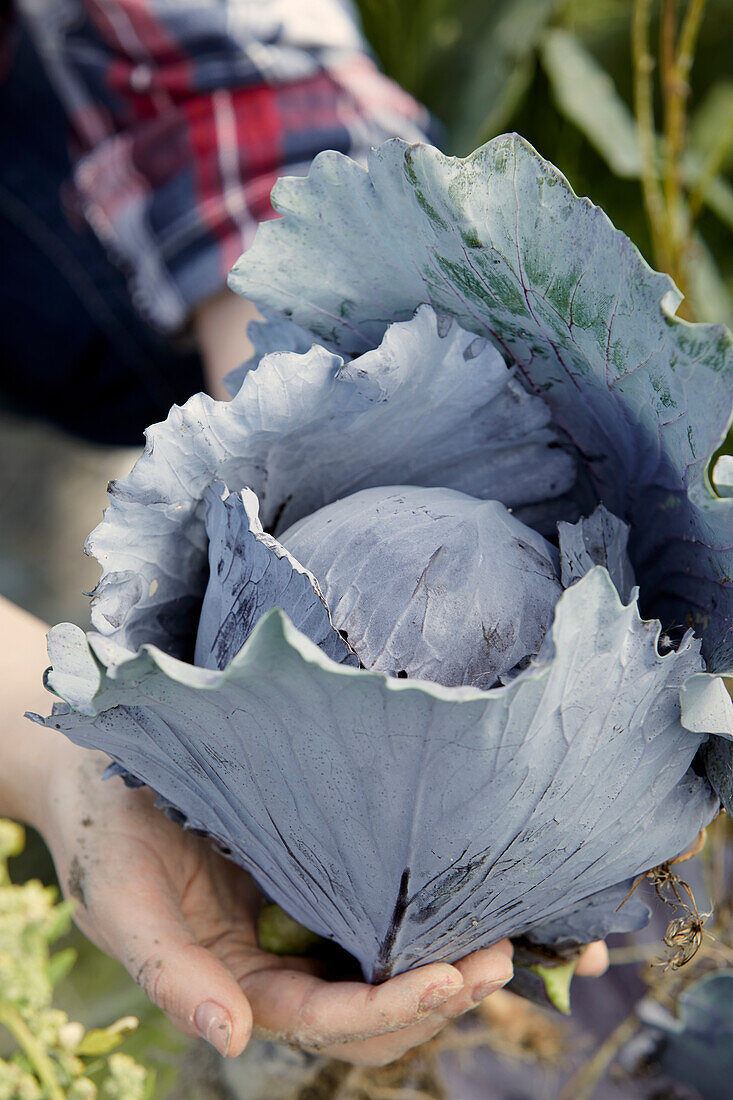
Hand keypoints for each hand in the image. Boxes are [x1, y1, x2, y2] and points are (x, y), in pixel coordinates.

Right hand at [37, 739, 519, 1065]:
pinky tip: (476, 895)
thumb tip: (231, 1039)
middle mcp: (284, 962)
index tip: (448, 978)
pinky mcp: (326, 871)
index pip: (324, 1018)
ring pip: (389, 969)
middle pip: (373, 1012)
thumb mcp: (124, 900)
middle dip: (437, 997)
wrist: (110, 768)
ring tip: (506, 940)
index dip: (387, 1007)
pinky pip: (386, 911)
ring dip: (448, 966)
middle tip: (498, 960)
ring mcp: (308, 920)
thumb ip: (170, 973)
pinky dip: (432, 918)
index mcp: (241, 984)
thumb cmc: (109, 831)